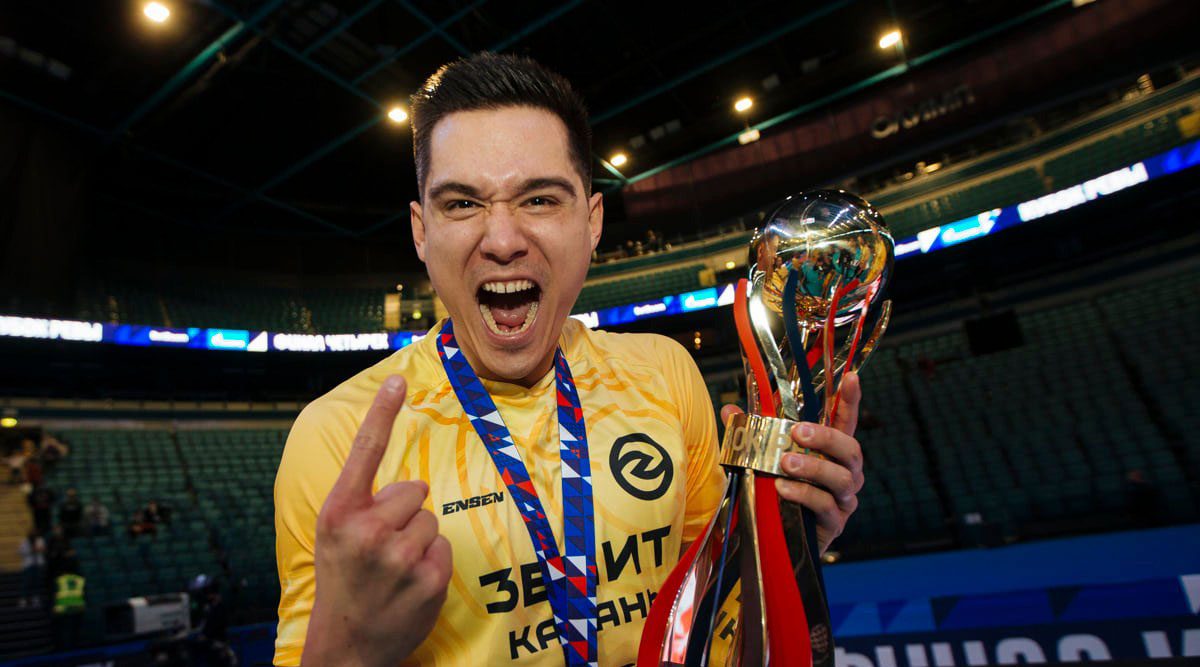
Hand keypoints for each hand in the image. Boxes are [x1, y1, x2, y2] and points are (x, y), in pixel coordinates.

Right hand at [302, 375, 452, 666]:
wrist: (346, 646)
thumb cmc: (343, 582)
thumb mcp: (335, 537)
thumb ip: (363, 505)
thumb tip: (410, 485)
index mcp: (338, 513)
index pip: (365, 454)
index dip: (382, 414)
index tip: (398, 379)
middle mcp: (366, 529)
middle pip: (415, 490)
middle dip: (405, 513)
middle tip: (382, 546)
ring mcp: (399, 555)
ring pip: (432, 519)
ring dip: (419, 539)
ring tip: (394, 568)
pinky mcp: (428, 577)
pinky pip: (444, 545)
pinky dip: (433, 562)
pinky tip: (410, 584)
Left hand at [720, 372, 864, 554]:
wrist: (772, 540)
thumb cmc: (773, 492)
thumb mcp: (760, 461)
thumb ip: (751, 436)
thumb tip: (729, 410)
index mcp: (831, 452)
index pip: (846, 422)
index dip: (851, 400)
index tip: (852, 377)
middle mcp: (845, 473)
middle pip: (851, 449)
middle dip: (827, 437)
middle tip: (799, 432)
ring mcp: (843, 499)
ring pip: (840, 478)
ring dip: (813, 467)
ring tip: (785, 463)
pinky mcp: (834, 523)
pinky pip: (825, 506)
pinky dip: (804, 494)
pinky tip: (783, 489)